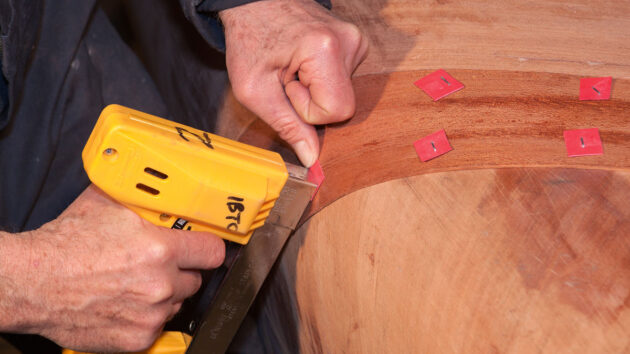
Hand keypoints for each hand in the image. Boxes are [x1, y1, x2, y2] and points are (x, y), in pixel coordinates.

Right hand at [0, 185, 224, 351]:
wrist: (32, 282)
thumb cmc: (66, 245)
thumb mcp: (109, 205)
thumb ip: (143, 202)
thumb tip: (161, 191)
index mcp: (160, 250)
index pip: (212, 252)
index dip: (208, 247)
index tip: (204, 248)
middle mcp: (161, 284)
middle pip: (195, 280)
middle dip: (181, 271)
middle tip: (159, 264)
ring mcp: (150, 314)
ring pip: (177, 303)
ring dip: (164, 295)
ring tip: (136, 283)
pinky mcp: (137, 338)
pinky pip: (157, 325)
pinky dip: (146, 316)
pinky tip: (125, 302)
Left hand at [220, 0, 367, 166]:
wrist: (254, 2)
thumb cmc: (250, 39)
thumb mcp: (255, 90)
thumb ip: (287, 126)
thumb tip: (312, 158)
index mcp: (325, 50)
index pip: (336, 111)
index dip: (307, 110)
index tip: (287, 86)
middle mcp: (349, 41)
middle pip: (343, 105)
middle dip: (313, 102)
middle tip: (288, 78)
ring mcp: (356, 40)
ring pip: (344, 94)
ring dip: (316, 90)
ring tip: (293, 66)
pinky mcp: (355, 42)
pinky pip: (344, 81)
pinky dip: (322, 79)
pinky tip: (303, 62)